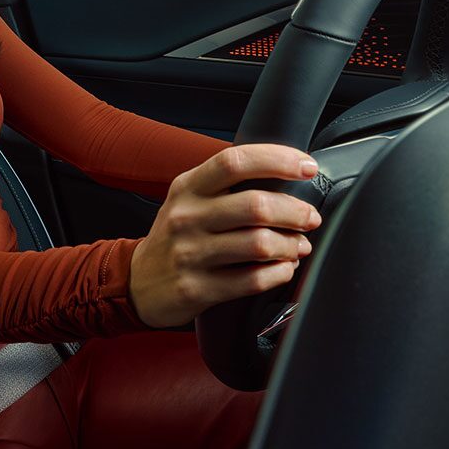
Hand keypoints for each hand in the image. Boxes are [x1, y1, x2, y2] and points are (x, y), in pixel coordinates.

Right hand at [127, 144, 321, 328]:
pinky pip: (252, 280)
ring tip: (298, 245)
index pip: (234, 162)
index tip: (306, 167)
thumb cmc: (176, 236)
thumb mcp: (189, 199)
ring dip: (291, 245)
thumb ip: (226, 184)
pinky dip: (279, 273)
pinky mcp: (197, 288)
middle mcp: (186, 217)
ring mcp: (189, 254)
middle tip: (309, 217)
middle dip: (296, 212)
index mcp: (187, 187)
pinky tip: (283, 268)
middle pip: (256, 206)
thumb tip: (286, 174)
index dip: (277, 160)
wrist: (138, 282)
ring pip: (259, 244)